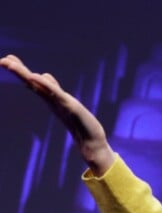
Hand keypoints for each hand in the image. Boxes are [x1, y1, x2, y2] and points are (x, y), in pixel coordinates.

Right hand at [0, 54, 114, 175]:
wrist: (91, 144)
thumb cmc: (80, 124)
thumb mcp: (67, 102)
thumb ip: (55, 91)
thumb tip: (44, 75)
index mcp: (51, 98)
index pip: (33, 81)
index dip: (21, 70)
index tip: (7, 59)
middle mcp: (52, 101)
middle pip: (32, 83)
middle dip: (18, 71)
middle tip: (2, 61)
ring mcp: (59, 103)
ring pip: (39, 86)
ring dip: (25, 75)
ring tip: (11, 64)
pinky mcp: (70, 107)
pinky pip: (55, 93)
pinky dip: (45, 84)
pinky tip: (35, 76)